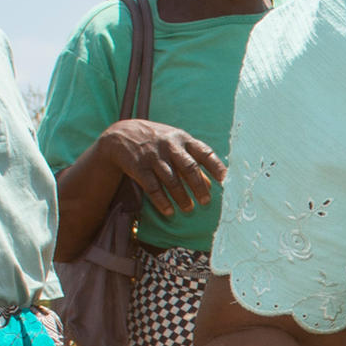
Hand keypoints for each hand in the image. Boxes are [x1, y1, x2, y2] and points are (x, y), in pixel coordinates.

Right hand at [99, 118, 223, 218]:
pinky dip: (162, 201)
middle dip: (199, 186)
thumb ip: (193, 160)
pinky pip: (152, 187)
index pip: (204, 151)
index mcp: (182, 139)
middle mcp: (169, 146)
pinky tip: (169, 211)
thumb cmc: (157, 141)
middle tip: (206, 202)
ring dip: (181, 197)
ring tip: (189, 208)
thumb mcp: (175, 144)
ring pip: (171, 180)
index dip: (215, 165)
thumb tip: (211, 183)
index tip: (224, 179)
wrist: (121, 134)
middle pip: (189, 167)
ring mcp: (154, 156)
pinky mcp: (139, 167)